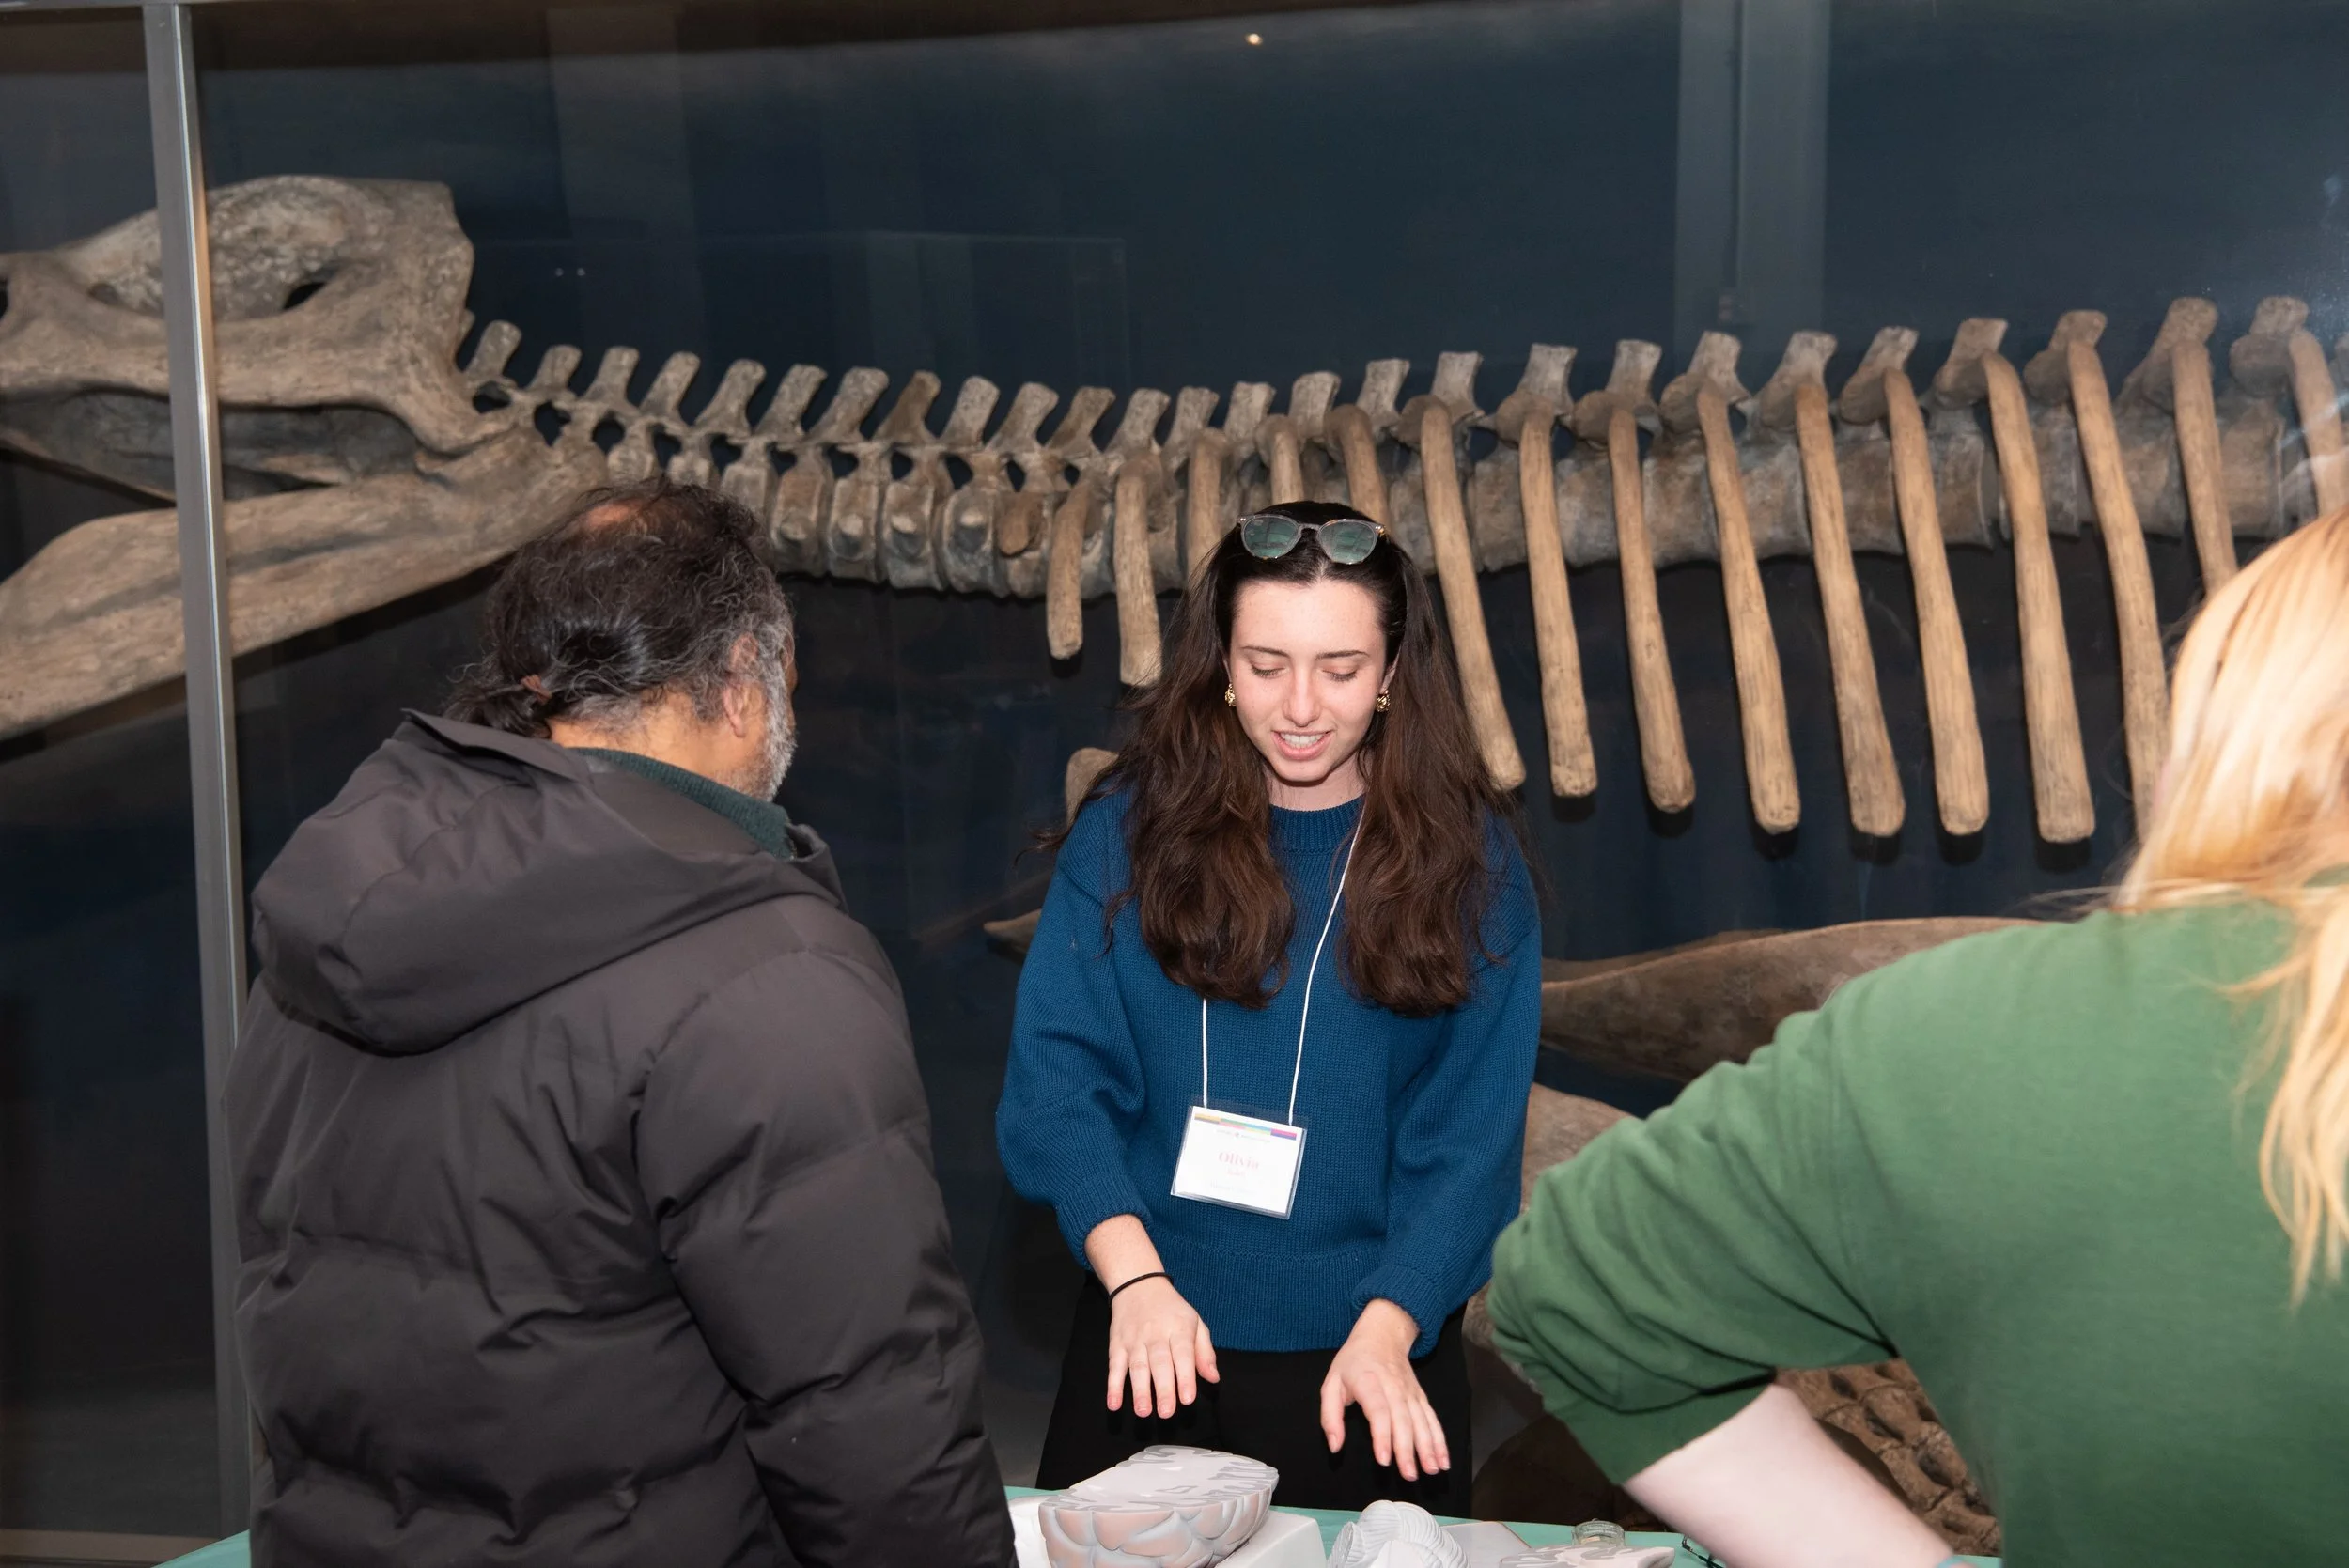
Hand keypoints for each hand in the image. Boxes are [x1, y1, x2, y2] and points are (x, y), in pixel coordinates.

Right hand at [1105, 1274, 1219, 1417]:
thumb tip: (1213, 1378)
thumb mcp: (1195, 1322)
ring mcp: (1134, 1340)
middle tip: (1167, 1413)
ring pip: (1137, 1367)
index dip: (1185, 1377)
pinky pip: (1114, 1366)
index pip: (1183, 1354)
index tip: (1187, 1399)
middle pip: (1160, 1363)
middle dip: (1163, 1389)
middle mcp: (1155, 1334)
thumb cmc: (1171, 1310)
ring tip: (1144, 1412)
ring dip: (1139, 1391)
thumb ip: (1205, 1352)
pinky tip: (1114, 1403)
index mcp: (1178, 1328)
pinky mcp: (1117, 1345)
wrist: (1138, 1285)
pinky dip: (1113, 1386)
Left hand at [1320, 1300, 1449, 1480]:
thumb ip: (1330, 1417)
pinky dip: (1440, 1440)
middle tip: (1409, 1475)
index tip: (1384, 1460)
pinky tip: (1444, 1460)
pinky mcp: (1420, 1397)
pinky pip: (1432, 1420)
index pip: (1378, 1411)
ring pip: (1422, 1421)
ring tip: (1432, 1470)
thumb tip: (1335, 1447)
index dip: (1382, 1436)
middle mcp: (1393, 1387)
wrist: (1382, 1335)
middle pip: (1403, 1420)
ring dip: (1429, 1447)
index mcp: (1368, 1382)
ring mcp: (1410, 1392)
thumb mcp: (1331, 1383)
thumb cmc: (1353, 1362)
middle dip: (1408, 1450)